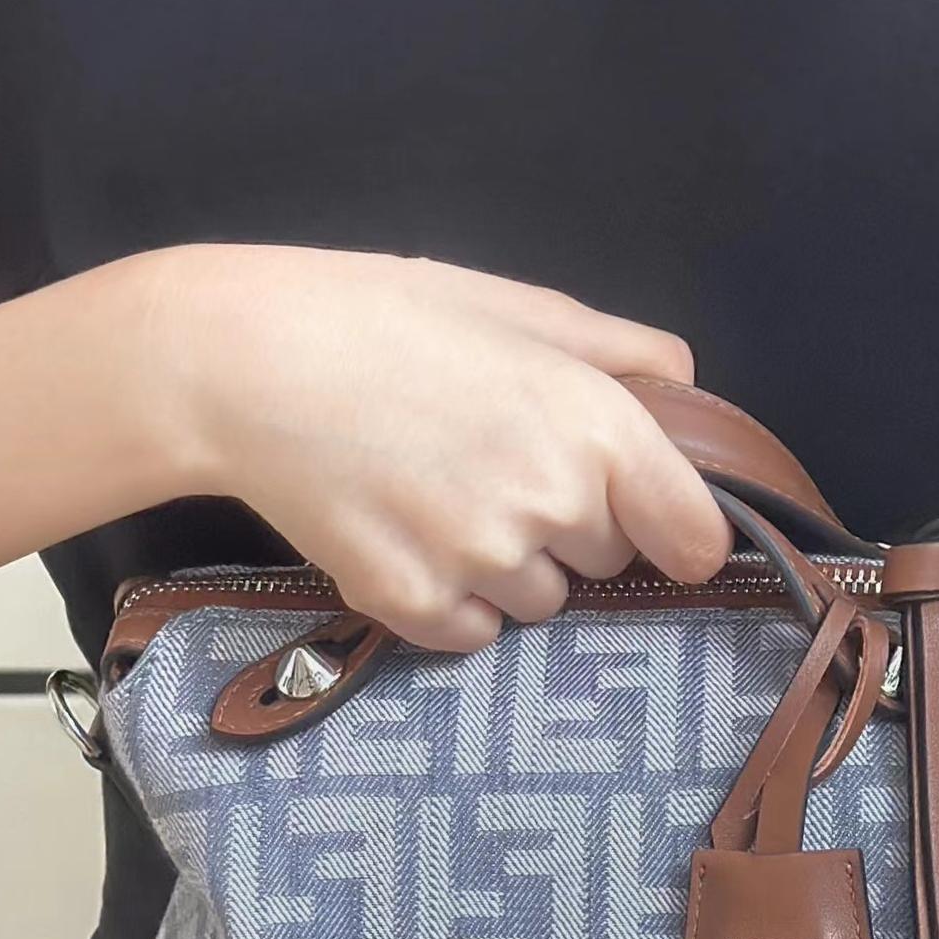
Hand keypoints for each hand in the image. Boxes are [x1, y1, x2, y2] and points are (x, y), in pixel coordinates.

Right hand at [144, 243, 731, 648]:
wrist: (243, 362)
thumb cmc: (381, 317)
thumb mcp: (512, 306)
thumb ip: (617, 349)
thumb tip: (682, 381)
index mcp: (594, 424)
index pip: (694, 536)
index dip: (679, 532)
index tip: (660, 530)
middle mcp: (552, 504)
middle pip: (608, 562)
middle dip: (571, 528)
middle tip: (493, 465)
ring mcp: (481, 563)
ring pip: (539, 602)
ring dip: (507, 568)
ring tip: (437, 495)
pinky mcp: (415, 606)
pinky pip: (471, 632)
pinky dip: (448, 601)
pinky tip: (403, 533)